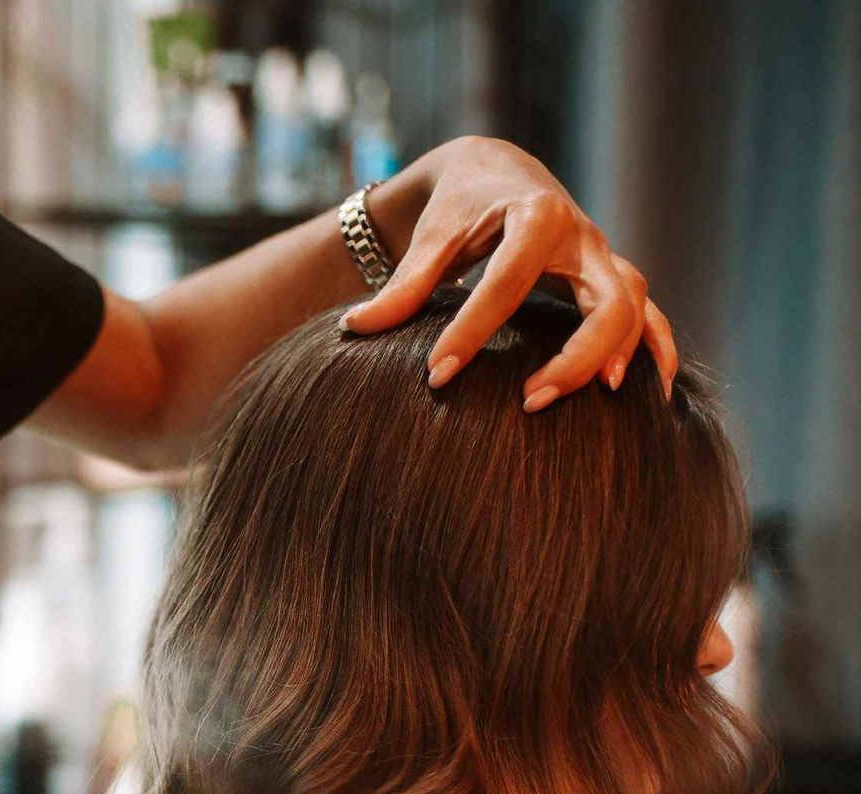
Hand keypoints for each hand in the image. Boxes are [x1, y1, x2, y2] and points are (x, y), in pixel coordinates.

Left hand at [340, 136, 676, 409]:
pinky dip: (656, 351)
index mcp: (535, 215)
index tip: (436, 375)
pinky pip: (651, 315)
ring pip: (636, 306)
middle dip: (577, 353)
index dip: (472, 331)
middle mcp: (582, 236)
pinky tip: (650, 396)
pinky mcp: (610, 277)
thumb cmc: (461, 203)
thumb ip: (402, 285)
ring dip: (619, 354)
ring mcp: (603, 258)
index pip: (507, 281)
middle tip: (530, 401)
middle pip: (608, 297)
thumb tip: (356, 327)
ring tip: (595, 405)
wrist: (496, 169)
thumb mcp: (431, 235)